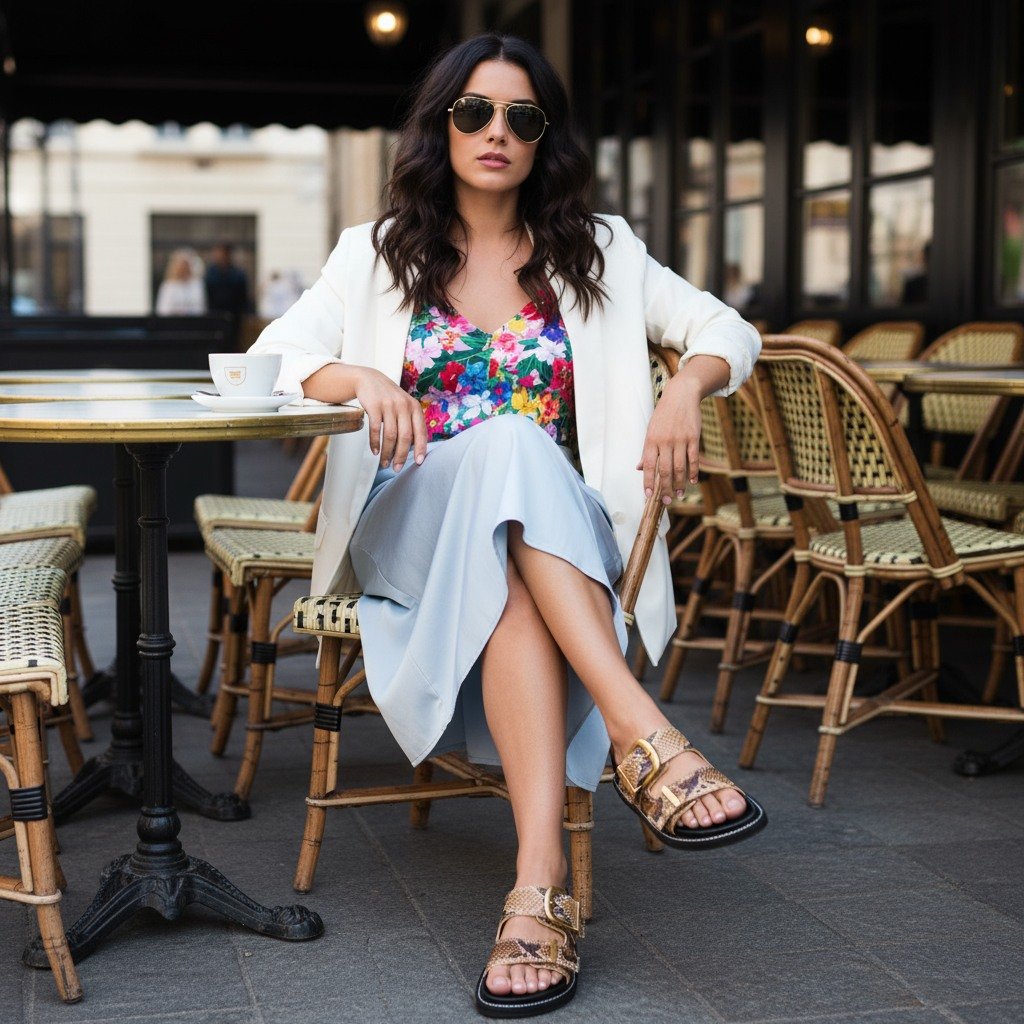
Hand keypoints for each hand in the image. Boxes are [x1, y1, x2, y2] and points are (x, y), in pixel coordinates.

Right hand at [352, 367, 427, 471]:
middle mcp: (404, 405)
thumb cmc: (389, 398)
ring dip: (387, 452)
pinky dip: (375, 443)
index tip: (418, 462)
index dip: (420, 449)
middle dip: (401, 455)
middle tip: (396, 468)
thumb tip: (414, 449)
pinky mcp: (374, 406)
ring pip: (390, 435)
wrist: (369, 380)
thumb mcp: (404, 406)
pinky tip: (375, 451)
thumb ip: (410, 423)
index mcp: (414, 407)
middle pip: (405, 437)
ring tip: (384, 462)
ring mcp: (389, 405)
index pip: (421, 432)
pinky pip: (376, 429)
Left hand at [636, 374, 702, 503]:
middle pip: (665, 470)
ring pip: (680, 467)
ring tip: (680, 494)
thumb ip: (647, 451)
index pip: (649, 466)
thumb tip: (639, 468)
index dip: (648, 482)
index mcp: (651, 440)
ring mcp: (680, 439)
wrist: (681, 395)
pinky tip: (692, 481)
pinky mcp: (694, 437)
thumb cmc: (663, 415)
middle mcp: (665, 441)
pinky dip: (693, 471)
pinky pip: (694, 458)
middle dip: (666, 488)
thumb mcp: (651, 430)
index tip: (649, 496)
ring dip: (680, 483)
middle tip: (667, 501)